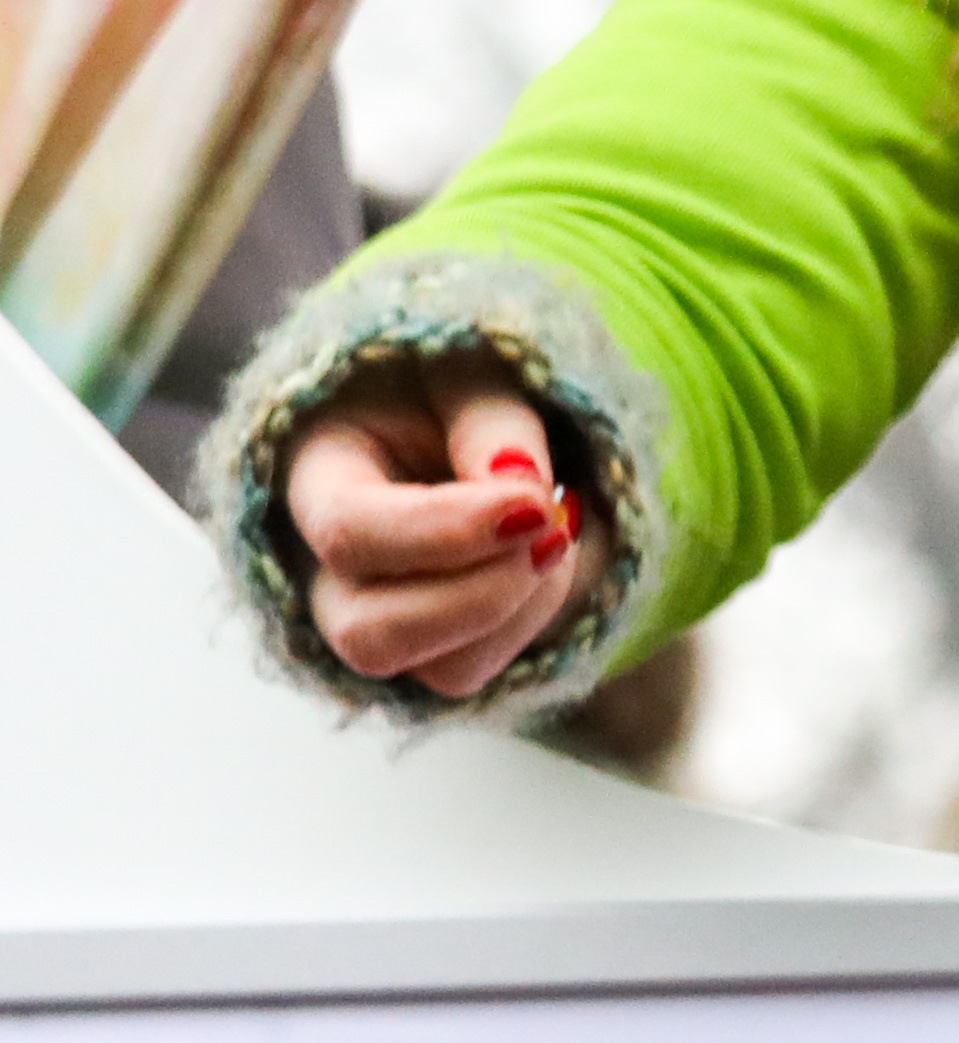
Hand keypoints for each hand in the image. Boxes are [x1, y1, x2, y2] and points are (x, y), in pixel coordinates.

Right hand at [282, 354, 591, 701]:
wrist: (466, 425)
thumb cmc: (454, 391)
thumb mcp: (470, 371)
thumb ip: (491, 419)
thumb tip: (522, 485)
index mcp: (314, 477)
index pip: (349, 531)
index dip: (448, 530)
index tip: (539, 501)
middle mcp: (320, 570)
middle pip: (370, 635)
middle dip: (484, 596)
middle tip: (556, 524)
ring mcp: (367, 620)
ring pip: (436, 671)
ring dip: (522, 608)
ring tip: (559, 527)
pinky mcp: (421, 650)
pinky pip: (475, 668)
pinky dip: (532, 619)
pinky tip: (545, 556)